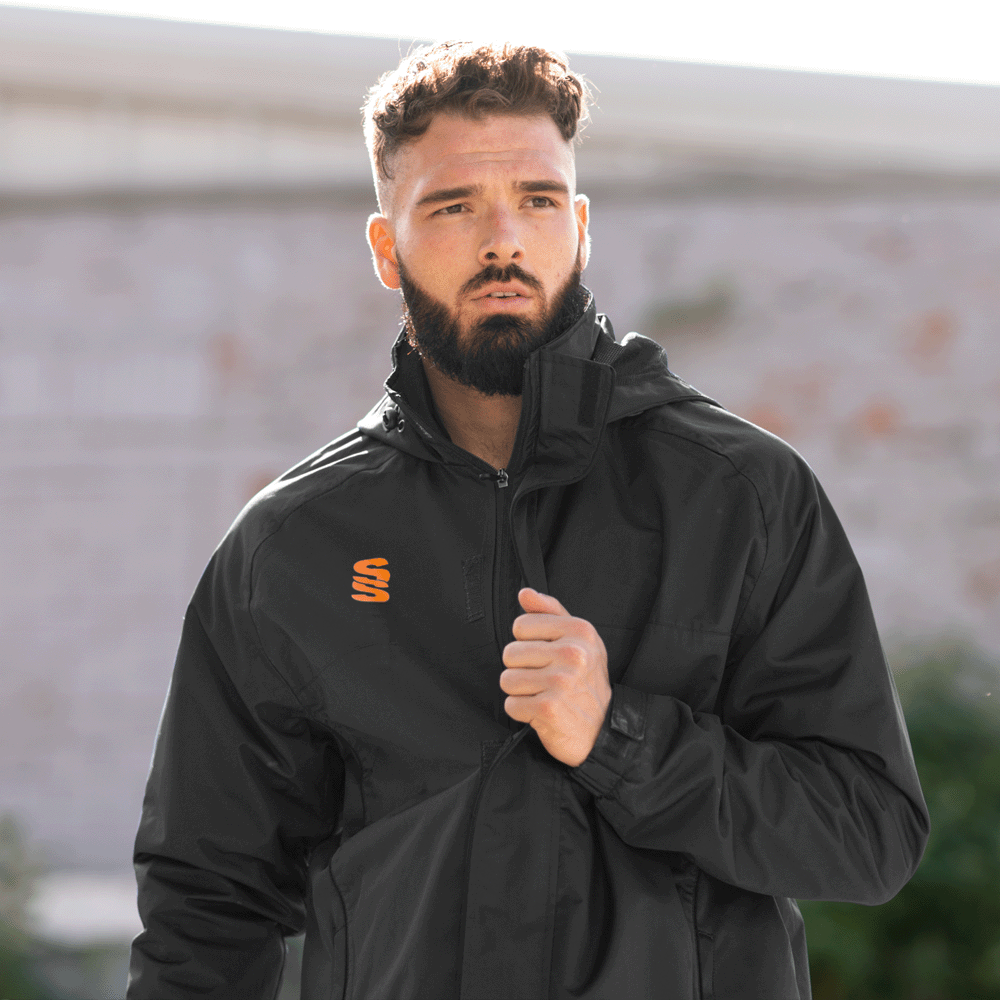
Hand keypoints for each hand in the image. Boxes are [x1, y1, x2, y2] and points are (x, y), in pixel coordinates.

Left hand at [500, 588, 611, 766]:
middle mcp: (572, 654)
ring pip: (507, 680)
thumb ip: (550, 611)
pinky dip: (522, 712)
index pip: (521, 625)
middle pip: (510, 653)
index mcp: (579, 631)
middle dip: (521, 669)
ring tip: (542, 694)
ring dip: (520, 692)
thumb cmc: (586, 680)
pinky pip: (511, 705)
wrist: (602, 730)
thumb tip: (524, 593)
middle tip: (544, 679)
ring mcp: (560, 682)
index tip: (545, 655)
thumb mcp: (579, 639)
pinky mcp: (548, 708)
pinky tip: (541, 711)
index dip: (527, 642)